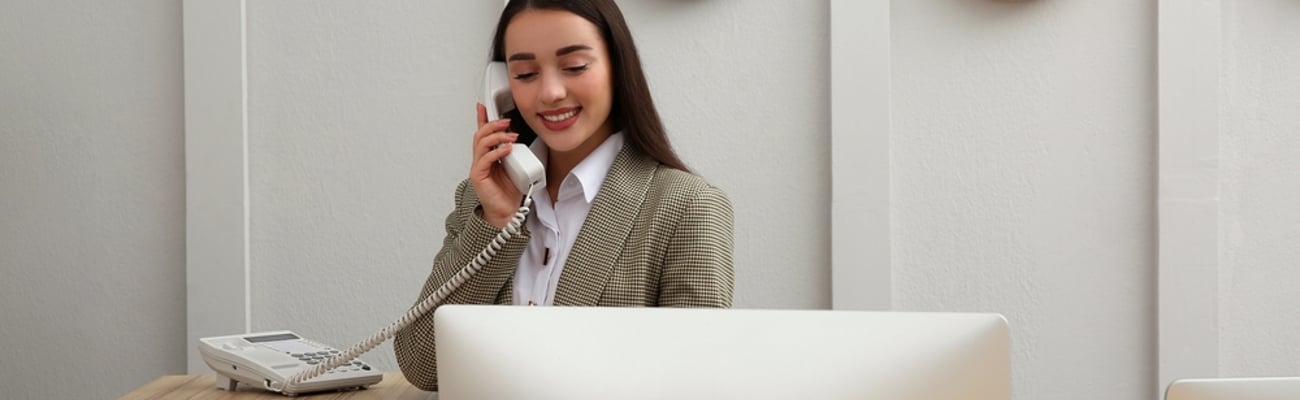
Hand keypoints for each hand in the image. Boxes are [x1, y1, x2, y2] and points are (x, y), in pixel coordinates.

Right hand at [469, 103, 522, 227]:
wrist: (507, 213)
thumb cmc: (509, 193)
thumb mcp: (515, 167)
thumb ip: (514, 154)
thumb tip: (517, 142)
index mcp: (489, 157)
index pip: (483, 134)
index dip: (482, 119)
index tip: (483, 106)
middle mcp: (481, 160)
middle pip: (480, 135)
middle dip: (493, 125)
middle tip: (506, 121)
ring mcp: (478, 168)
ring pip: (482, 144)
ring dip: (497, 136)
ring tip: (510, 136)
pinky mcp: (478, 176)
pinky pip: (485, 159)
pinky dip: (497, 151)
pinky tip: (507, 149)